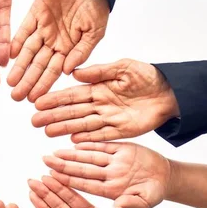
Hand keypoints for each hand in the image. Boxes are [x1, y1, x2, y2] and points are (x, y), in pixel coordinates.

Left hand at [8, 0, 108, 102]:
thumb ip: (82, 52)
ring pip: (28, 51)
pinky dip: (16, 41)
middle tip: (16, 96)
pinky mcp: (35, 14)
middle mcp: (53, 42)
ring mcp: (43, 29)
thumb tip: (68, 72)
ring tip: (10, 82)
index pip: (53, 71)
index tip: (34, 99)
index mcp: (68, 50)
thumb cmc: (96, 7)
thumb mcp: (95, 32)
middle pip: (37, 65)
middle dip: (27, 81)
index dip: (43, 85)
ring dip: (19, 66)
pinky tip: (10, 54)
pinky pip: (23, 30)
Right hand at [33, 59, 179, 141]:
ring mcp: (110, 118)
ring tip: (47, 132)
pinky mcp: (122, 130)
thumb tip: (75, 72)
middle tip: (34, 122)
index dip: (55, 99)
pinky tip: (72, 140)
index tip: (38, 103)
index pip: (73, 94)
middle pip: (73, 112)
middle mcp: (101, 104)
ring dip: (65, 128)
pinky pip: (101, 135)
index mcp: (99, 87)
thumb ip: (100, 71)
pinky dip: (88, 138)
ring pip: (83, 124)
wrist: (172, 91)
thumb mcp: (123, 67)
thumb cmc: (149, 76)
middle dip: (53, 116)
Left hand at [44, 142, 171, 207]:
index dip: (68, 181)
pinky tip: (74, 142)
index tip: (52, 178)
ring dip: (71, 154)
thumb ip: (132, 203)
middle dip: (62, 166)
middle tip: (44, 161)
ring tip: (54, 152)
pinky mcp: (121, 149)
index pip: (85, 185)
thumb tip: (117, 206)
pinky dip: (89, 143)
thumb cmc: (155, 192)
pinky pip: (103, 146)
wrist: (167, 176)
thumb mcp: (147, 201)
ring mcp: (114, 162)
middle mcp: (109, 175)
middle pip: (82, 170)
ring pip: (88, 157)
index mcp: (112, 189)